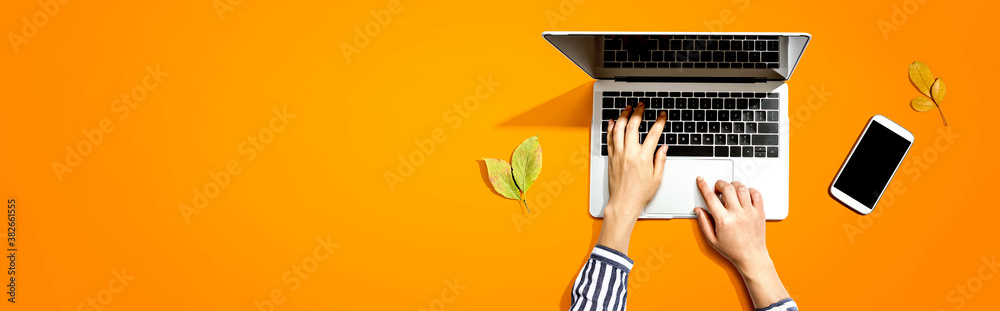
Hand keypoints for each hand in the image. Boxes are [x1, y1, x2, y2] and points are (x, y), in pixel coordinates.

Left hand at [597, 103, 667, 253]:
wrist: (623, 203)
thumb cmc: (639, 194)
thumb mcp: (657, 178)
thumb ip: (660, 160)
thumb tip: (663, 147)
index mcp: (643, 158)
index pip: (653, 134)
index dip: (659, 122)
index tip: (662, 115)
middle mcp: (629, 153)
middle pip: (633, 126)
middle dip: (638, 112)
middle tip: (642, 105)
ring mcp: (618, 154)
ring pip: (619, 129)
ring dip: (623, 116)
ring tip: (628, 108)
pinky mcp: (611, 158)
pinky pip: (609, 139)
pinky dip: (611, 128)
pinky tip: (613, 121)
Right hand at [694, 177, 788, 307]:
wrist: (751, 256)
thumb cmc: (733, 250)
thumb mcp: (712, 239)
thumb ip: (704, 222)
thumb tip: (699, 210)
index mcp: (724, 220)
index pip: (710, 197)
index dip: (703, 186)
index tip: (701, 180)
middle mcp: (737, 214)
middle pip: (727, 188)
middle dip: (719, 184)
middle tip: (718, 188)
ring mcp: (750, 212)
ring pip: (741, 188)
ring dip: (733, 185)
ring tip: (731, 191)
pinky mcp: (760, 212)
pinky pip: (756, 193)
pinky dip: (749, 190)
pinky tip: (744, 195)